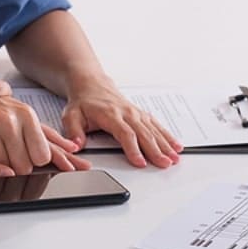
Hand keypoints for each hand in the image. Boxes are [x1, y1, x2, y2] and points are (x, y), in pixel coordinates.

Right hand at [0, 96, 91, 174]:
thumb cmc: (2, 112)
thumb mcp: (29, 121)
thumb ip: (52, 138)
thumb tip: (74, 149)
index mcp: (26, 115)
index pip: (43, 156)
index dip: (40, 161)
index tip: (38, 157)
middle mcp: (9, 120)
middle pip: (26, 166)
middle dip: (21, 164)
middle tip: (12, 148)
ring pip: (7, 168)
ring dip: (3, 163)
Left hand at [63, 77, 182, 167]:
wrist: (92, 84)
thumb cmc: (83, 102)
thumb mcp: (71, 115)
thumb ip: (73, 131)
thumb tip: (77, 145)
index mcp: (111, 114)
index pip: (125, 133)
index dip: (133, 148)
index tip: (140, 162)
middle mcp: (127, 113)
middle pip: (144, 133)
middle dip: (155, 150)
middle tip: (164, 164)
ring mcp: (136, 113)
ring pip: (153, 130)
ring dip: (165, 144)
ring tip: (174, 157)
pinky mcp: (141, 114)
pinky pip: (157, 125)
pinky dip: (167, 135)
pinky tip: (176, 145)